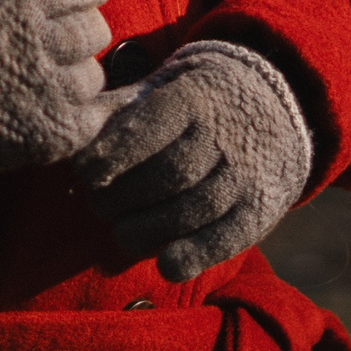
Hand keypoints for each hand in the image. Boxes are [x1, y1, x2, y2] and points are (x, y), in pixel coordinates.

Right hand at [0, 0, 118, 184]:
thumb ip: (19, 7)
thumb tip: (60, 10)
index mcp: (21, 5)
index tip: (80, 1)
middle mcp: (42, 44)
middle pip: (96, 32)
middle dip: (81, 36)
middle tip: (58, 47)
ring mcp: (51, 92)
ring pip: (94, 77)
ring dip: (75, 78)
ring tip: (44, 85)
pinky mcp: (55, 134)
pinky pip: (94, 117)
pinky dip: (83, 113)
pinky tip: (61, 111)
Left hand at [73, 39, 311, 280]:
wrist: (276, 104)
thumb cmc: (195, 101)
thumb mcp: (163, 86)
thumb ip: (120, 107)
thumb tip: (75, 130)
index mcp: (194, 97)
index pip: (149, 128)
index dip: (111, 155)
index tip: (84, 172)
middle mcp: (224, 135)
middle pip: (169, 174)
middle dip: (124, 196)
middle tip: (97, 204)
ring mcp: (246, 173)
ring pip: (195, 208)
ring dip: (149, 229)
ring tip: (122, 232)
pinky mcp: (259, 209)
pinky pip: (227, 238)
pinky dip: (195, 256)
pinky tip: (166, 265)